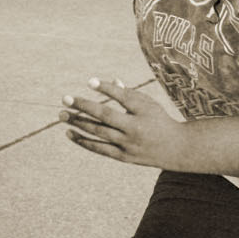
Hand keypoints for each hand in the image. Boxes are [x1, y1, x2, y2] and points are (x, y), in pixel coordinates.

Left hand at [60, 77, 183, 168]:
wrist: (177, 148)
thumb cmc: (158, 119)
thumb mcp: (147, 104)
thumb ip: (127, 94)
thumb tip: (107, 81)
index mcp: (144, 112)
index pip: (122, 97)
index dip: (106, 89)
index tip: (88, 81)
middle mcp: (135, 128)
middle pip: (105, 116)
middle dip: (83, 107)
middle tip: (64, 99)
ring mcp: (128, 144)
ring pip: (99, 132)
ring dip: (78, 123)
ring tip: (61, 114)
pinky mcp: (123, 156)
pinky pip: (99, 148)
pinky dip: (83, 141)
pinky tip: (69, 133)